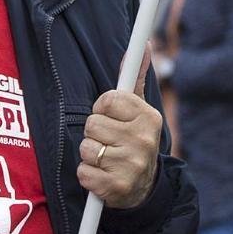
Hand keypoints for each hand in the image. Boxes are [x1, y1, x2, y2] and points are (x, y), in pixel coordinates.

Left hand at [77, 88, 162, 207]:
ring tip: (106, 158)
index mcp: (149, 118)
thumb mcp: (140, 110)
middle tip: (110, 141)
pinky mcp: (116, 187)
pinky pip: (83, 172)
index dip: (103, 109)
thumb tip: (143, 45)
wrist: (144, 188)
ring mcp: (131, 165)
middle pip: (92, 124)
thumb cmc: (135, 140)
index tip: (112, 118)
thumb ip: (135, 77)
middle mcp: (143, 140)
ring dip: (90, 154)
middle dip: (95, 133)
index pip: (108, 100)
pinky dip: (87, 175)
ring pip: (86, 147)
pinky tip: (102, 175)